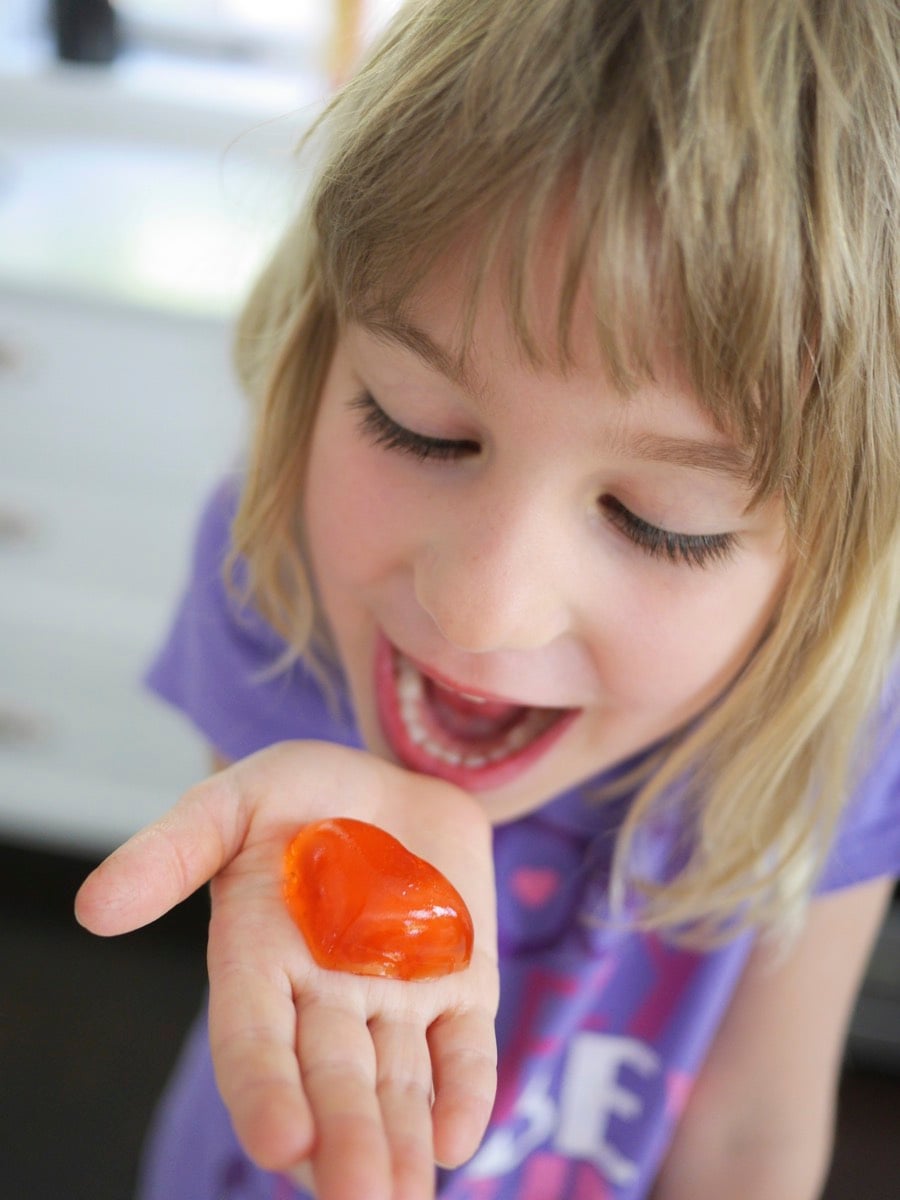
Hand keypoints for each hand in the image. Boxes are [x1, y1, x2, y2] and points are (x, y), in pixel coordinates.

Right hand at [75, 741, 498, 1199]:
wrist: (389, 781)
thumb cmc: (298, 795)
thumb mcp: (232, 803)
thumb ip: (173, 851)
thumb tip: (93, 909)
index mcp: (259, 962)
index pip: (254, 1043)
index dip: (265, 1092)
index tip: (280, 1143)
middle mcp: (325, 997)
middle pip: (331, 1080)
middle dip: (343, 1143)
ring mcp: (397, 996)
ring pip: (397, 1082)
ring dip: (402, 1142)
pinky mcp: (460, 984)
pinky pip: (464, 1047)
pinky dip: (465, 1090)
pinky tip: (459, 1141)